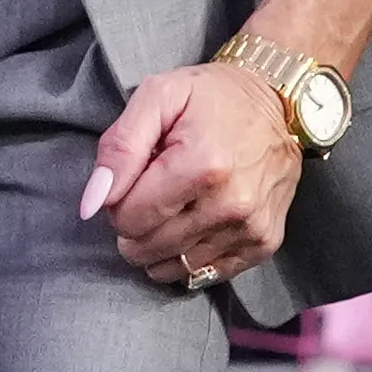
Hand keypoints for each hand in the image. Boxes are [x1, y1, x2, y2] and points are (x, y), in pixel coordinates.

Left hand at [82, 59, 305, 290]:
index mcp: (202, 166)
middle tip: (152, 191)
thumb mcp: (157, 96)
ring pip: (173, 267)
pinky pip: (205, 275)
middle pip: (147, 248)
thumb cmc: (212, 97)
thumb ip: (119, 148)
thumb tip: (93, 203)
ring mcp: (250, 228)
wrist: (279, 103)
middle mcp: (231, 204)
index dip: (119, 202)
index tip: (135, 178)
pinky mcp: (264, 243)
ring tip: (175, 205)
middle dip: (136, 224)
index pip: (129, 220)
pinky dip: (189, 256)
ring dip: (160, 243)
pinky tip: (194, 224)